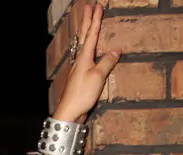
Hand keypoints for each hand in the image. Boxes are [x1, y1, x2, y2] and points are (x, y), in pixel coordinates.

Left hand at [54, 4, 120, 122]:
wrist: (69, 113)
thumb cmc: (82, 94)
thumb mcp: (98, 77)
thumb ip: (107, 62)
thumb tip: (116, 50)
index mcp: (84, 57)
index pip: (92, 34)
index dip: (95, 20)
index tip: (97, 6)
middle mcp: (80, 60)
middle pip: (84, 36)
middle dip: (87, 21)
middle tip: (89, 6)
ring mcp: (78, 68)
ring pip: (83, 45)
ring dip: (85, 32)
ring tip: (87, 23)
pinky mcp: (79, 77)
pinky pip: (84, 57)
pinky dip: (87, 47)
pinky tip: (88, 50)